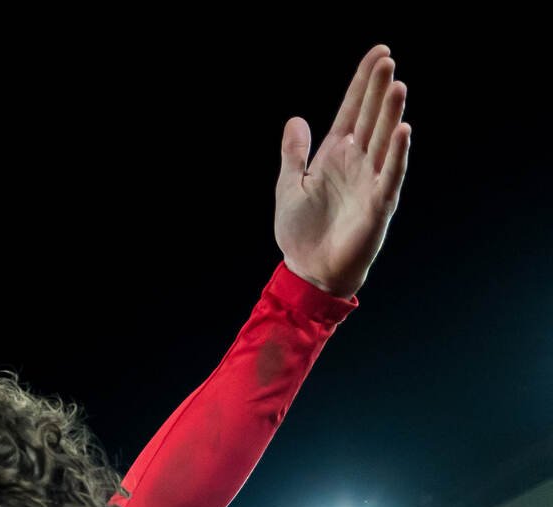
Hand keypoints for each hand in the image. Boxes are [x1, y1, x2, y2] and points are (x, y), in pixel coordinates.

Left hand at [275, 45, 411, 297]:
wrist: (308, 270)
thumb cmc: (301, 231)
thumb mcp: (289, 185)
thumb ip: (294, 153)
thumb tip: (296, 119)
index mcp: (335, 155)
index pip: (352, 110)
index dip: (363, 83)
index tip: (378, 53)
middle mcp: (357, 162)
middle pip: (371, 118)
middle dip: (378, 90)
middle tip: (388, 60)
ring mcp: (370, 181)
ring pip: (384, 140)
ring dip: (390, 114)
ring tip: (397, 85)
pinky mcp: (378, 204)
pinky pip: (390, 174)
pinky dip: (396, 153)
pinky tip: (403, 130)